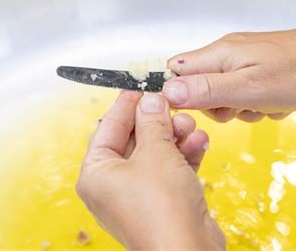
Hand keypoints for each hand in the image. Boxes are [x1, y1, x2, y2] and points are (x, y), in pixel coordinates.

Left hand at [76, 91, 224, 249]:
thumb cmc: (161, 209)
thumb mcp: (156, 152)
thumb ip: (153, 122)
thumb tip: (151, 99)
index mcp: (96, 173)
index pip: (108, 127)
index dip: (126, 104)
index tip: (140, 86)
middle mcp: (113, 185)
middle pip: (134, 140)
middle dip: (157, 121)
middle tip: (172, 104)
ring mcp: (138, 195)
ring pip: (155, 154)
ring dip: (174, 138)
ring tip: (190, 125)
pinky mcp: (162, 202)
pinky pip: (170, 171)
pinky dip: (184, 156)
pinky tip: (199, 142)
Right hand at [162, 10, 295, 121]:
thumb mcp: (248, 90)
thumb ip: (206, 91)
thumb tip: (167, 92)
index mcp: (218, 55)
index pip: (176, 73)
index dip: (181, 95)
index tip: (201, 110)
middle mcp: (226, 53)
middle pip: (200, 88)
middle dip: (219, 107)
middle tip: (242, 108)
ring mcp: (243, 59)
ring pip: (224, 93)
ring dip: (242, 107)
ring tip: (264, 105)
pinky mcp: (257, 67)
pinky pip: (244, 91)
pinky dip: (257, 102)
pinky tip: (274, 101)